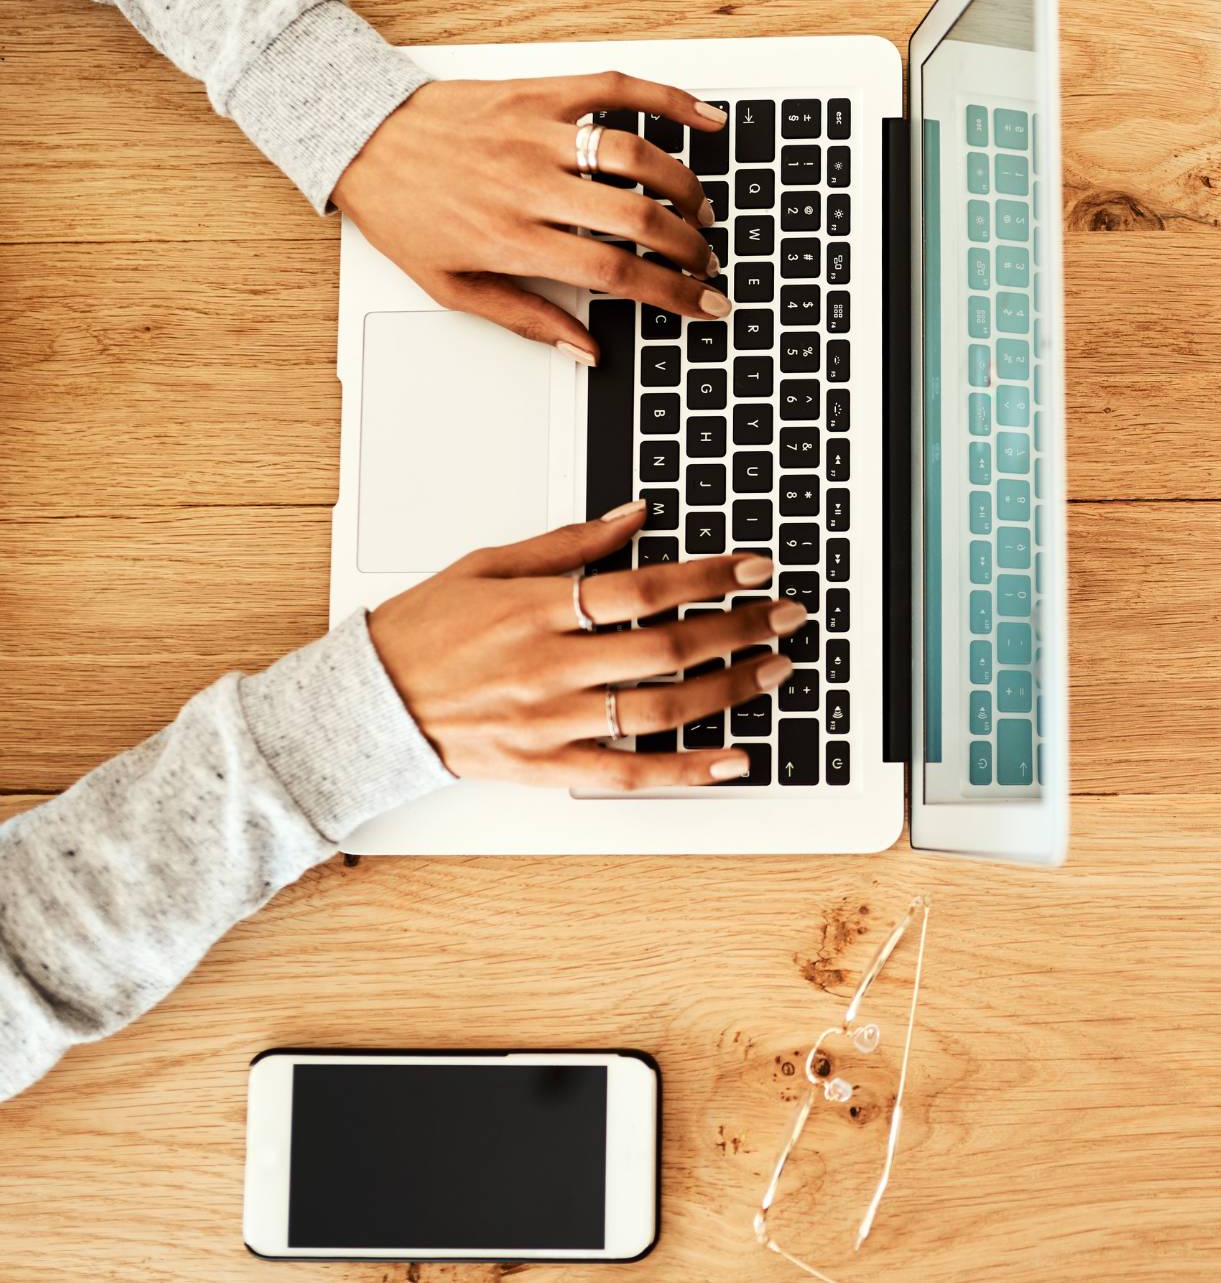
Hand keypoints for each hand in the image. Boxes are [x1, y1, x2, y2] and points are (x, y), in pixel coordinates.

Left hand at [333, 73, 734, 363]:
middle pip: (638, 218)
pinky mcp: (538, 93)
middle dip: (690, 246)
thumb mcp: (451, 286)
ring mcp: (537, 134)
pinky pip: (615, 90)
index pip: (615, 272)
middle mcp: (530, 186)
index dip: (673, 293)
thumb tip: (587, 350)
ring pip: (637, 156)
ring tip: (699, 210)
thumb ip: (525, 319)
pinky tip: (703, 118)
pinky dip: (668, 99)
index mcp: (512, 239)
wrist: (360, 136)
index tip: (707, 304)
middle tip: (707, 261)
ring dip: (683, 187)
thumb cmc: (403, 211)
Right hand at [366, 501, 802, 789]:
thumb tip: (635, 516)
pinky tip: (735, 756)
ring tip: (775, 669)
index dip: (709, 576)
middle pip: (667, 645)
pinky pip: (630, 773)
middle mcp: (551, 666)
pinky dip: (688, 769)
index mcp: (537, 608)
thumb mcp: (486, 565)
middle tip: (787, 614)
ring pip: (660, 708)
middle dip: (740, 627)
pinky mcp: (546, 766)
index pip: (643, 588)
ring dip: (730, 688)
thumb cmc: (421, 630)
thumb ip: (567, 544)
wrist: (364, 705)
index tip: (755, 567)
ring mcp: (551, 720)